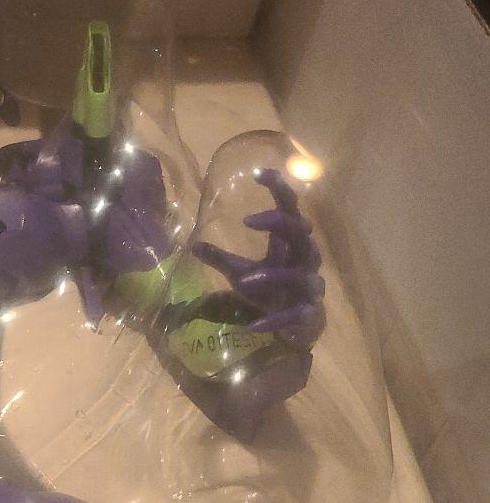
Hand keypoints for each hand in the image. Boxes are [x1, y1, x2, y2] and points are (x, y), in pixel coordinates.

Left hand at [192, 169, 324, 346]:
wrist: (294, 328)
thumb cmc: (269, 293)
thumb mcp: (240, 274)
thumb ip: (220, 258)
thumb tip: (192, 244)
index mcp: (290, 245)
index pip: (290, 210)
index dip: (280, 190)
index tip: (259, 173)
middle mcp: (305, 261)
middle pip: (302, 233)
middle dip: (279, 223)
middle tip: (248, 220)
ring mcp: (309, 288)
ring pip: (299, 275)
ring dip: (273, 276)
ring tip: (246, 280)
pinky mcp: (308, 315)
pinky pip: (294, 315)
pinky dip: (275, 320)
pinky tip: (253, 326)